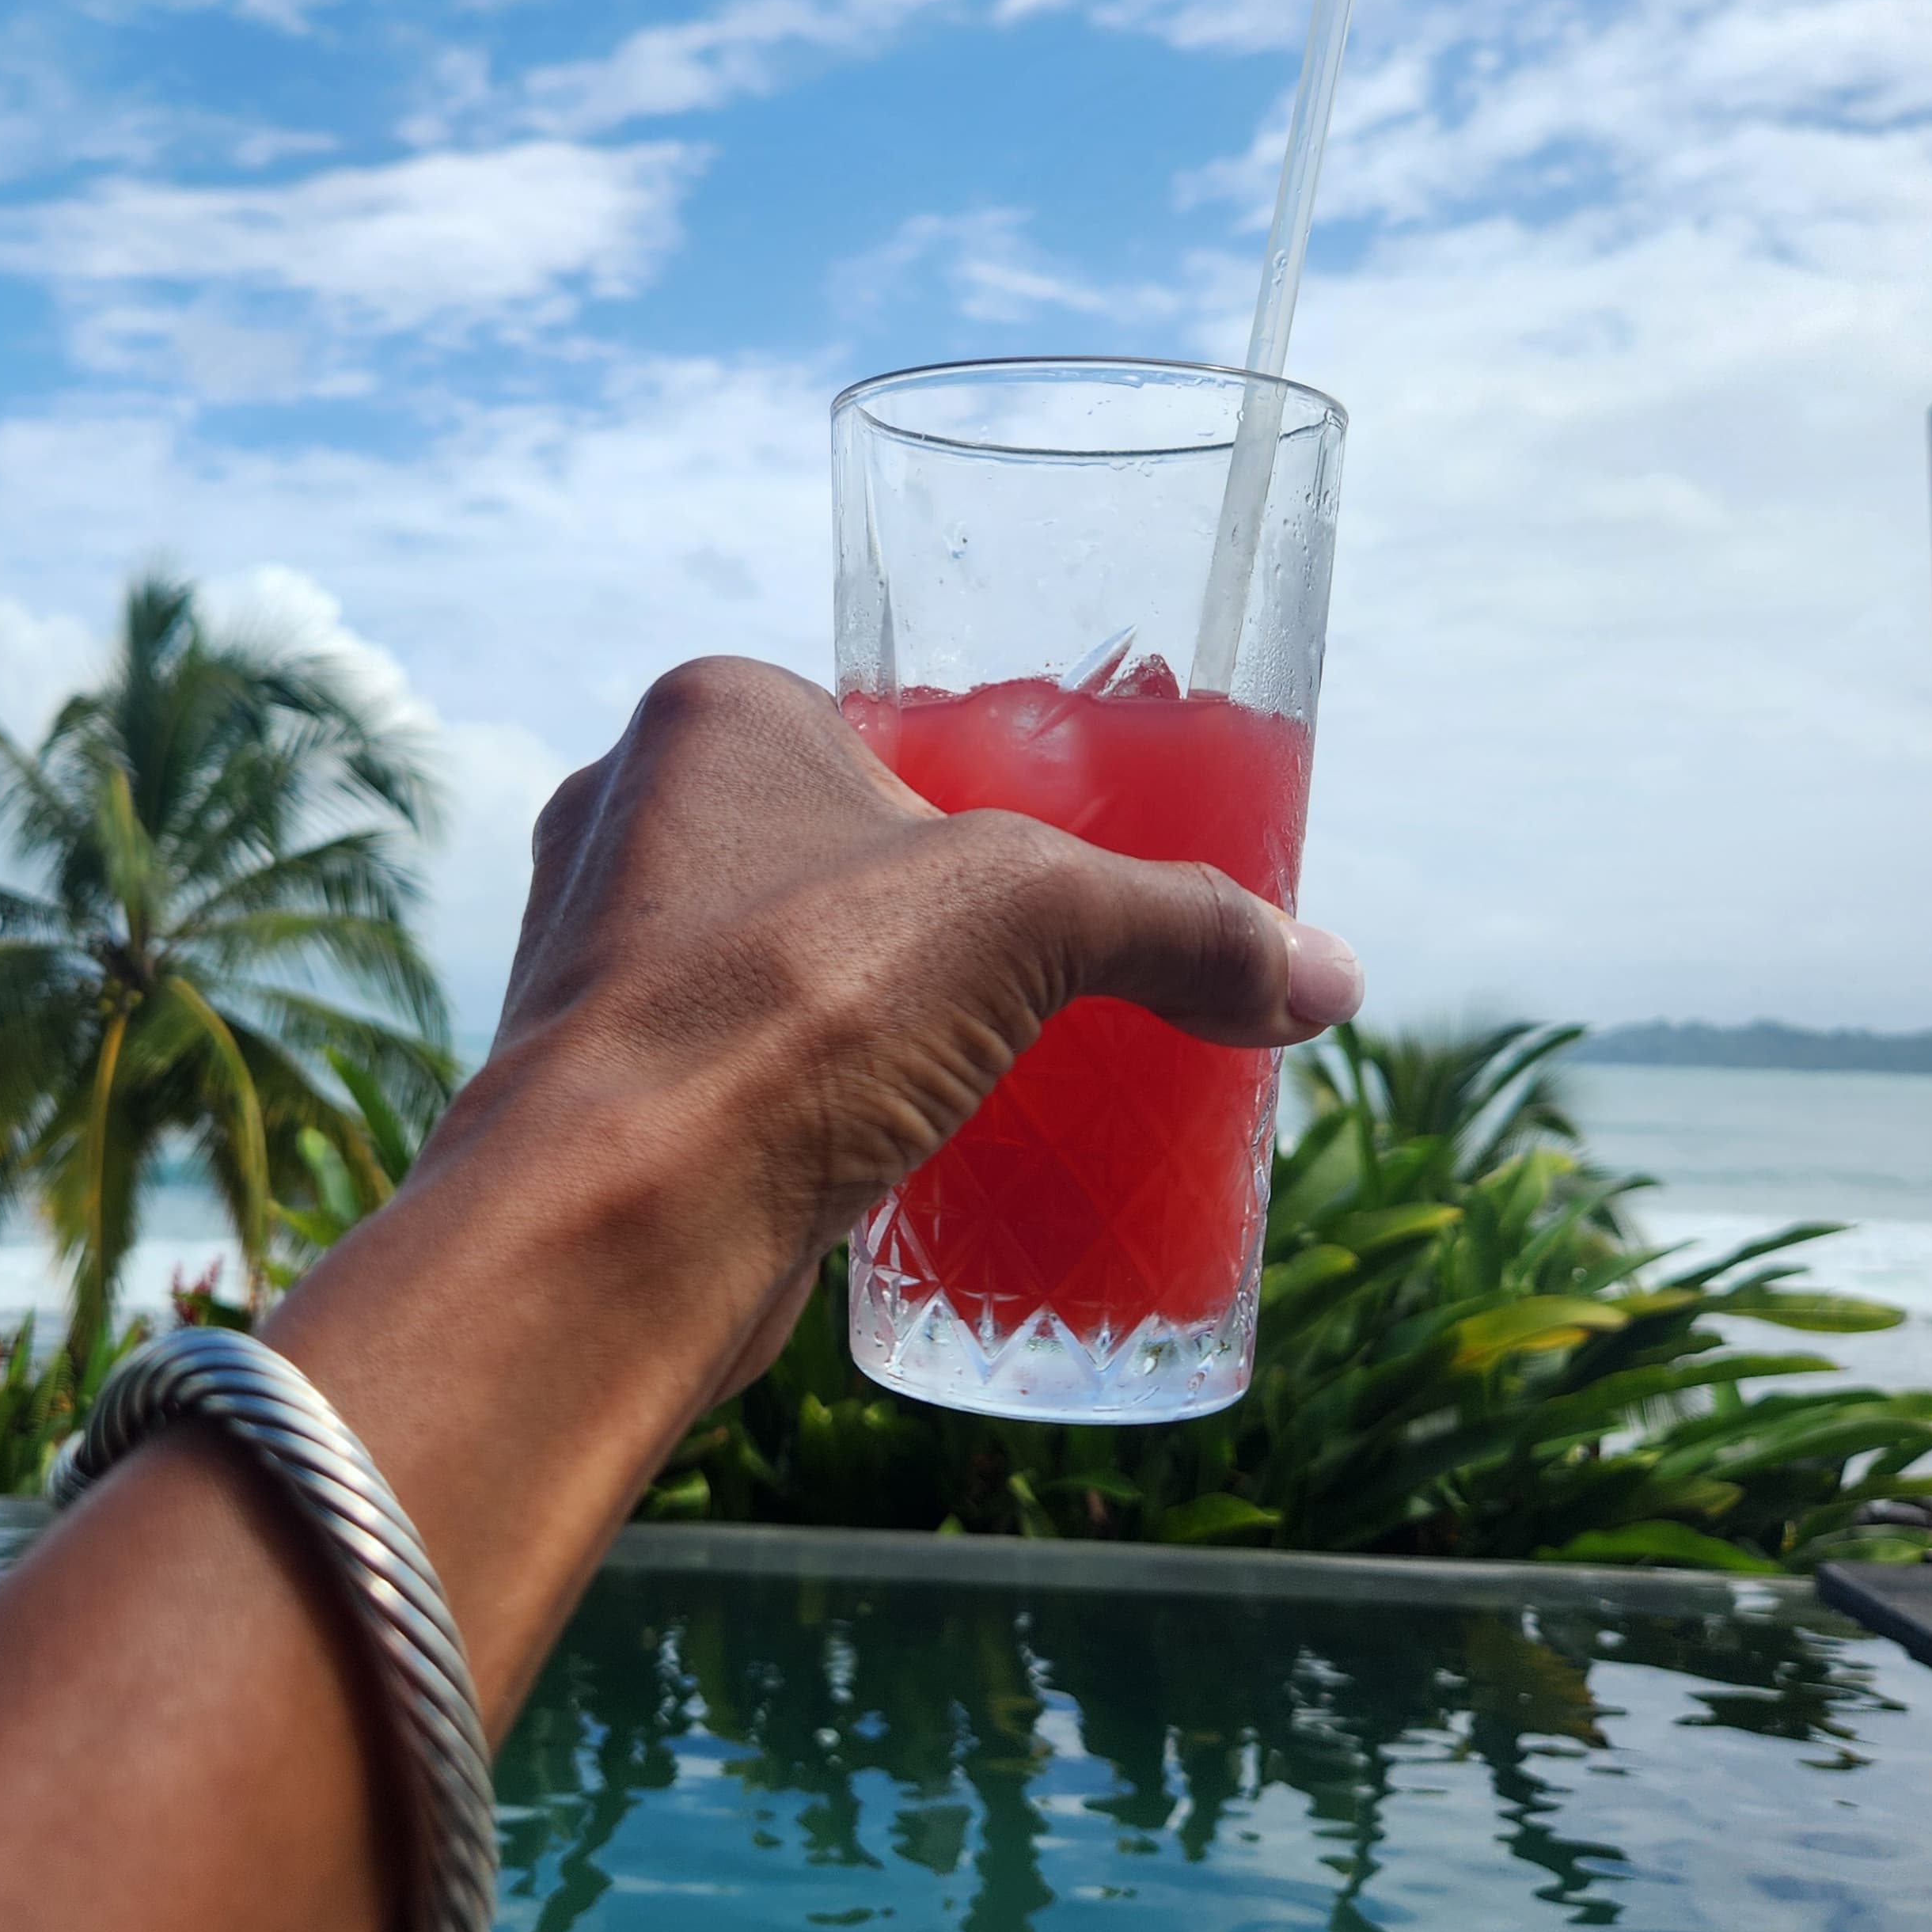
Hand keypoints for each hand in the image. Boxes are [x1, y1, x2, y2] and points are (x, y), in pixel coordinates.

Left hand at [467, 658, 1362, 1394]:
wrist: (616, 1220)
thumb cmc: (798, 1007)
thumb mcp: (1035, 917)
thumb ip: (1185, 925)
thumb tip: (1328, 976)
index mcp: (713, 710)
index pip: (889, 724)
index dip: (993, 785)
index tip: (1077, 858)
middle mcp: (632, 810)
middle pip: (845, 844)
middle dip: (946, 910)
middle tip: (1063, 968)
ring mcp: (603, 953)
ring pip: (790, 958)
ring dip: (881, 1007)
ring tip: (1000, 1059)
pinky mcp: (607, 1082)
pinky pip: (750, 1062)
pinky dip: (826, 1092)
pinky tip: (904, 1137)